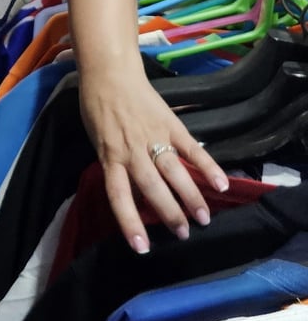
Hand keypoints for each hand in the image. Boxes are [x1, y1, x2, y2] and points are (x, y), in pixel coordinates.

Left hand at [79, 61, 228, 251]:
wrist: (109, 73)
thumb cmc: (98, 110)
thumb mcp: (98, 143)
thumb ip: (115, 167)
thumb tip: (134, 196)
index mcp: (111, 157)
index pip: (119, 196)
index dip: (130, 223)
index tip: (142, 248)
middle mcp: (132, 150)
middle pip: (152, 187)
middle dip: (169, 213)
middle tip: (184, 234)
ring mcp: (153, 136)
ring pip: (173, 171)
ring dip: (191, 196)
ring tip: (204, 218)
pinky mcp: (170, 124)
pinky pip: (191, 148)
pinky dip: (207, 165)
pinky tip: (222, 183)